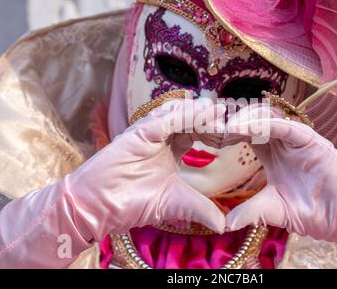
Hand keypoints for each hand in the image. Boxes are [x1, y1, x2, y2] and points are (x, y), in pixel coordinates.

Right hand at [68, 98, 226, 238]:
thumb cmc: (132, 203)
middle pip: (191, 119)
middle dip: (211, 117)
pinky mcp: (137, 132)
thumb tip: (224, 225)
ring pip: (178, 113)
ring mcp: (149, 132)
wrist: (99, 208)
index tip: (236, 133)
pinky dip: (183, 114)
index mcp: (171, 149)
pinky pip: (164, 119)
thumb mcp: (175, 203)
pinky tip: (202, 113)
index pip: (198, 132)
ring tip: (220, 111)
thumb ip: (201, 208)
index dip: (215, 131)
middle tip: (233, 116)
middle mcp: (161, 137)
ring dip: (200, 112)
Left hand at [224, 104, 336, 252]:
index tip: (206, 137)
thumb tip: (224, 223)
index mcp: (271, 155)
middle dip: (232, 120)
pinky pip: (285, 126)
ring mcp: (297, 140)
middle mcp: (282, 143)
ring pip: (267, 116)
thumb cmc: (314, 213)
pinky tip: (248, 128)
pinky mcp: (311, 140)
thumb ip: (251, 211)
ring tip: (226, 129)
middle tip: (212, 126)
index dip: (226, 133)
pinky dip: (266, 124)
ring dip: (245, 119)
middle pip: (253, 119)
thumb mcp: (275, 210)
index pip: (245, 134)